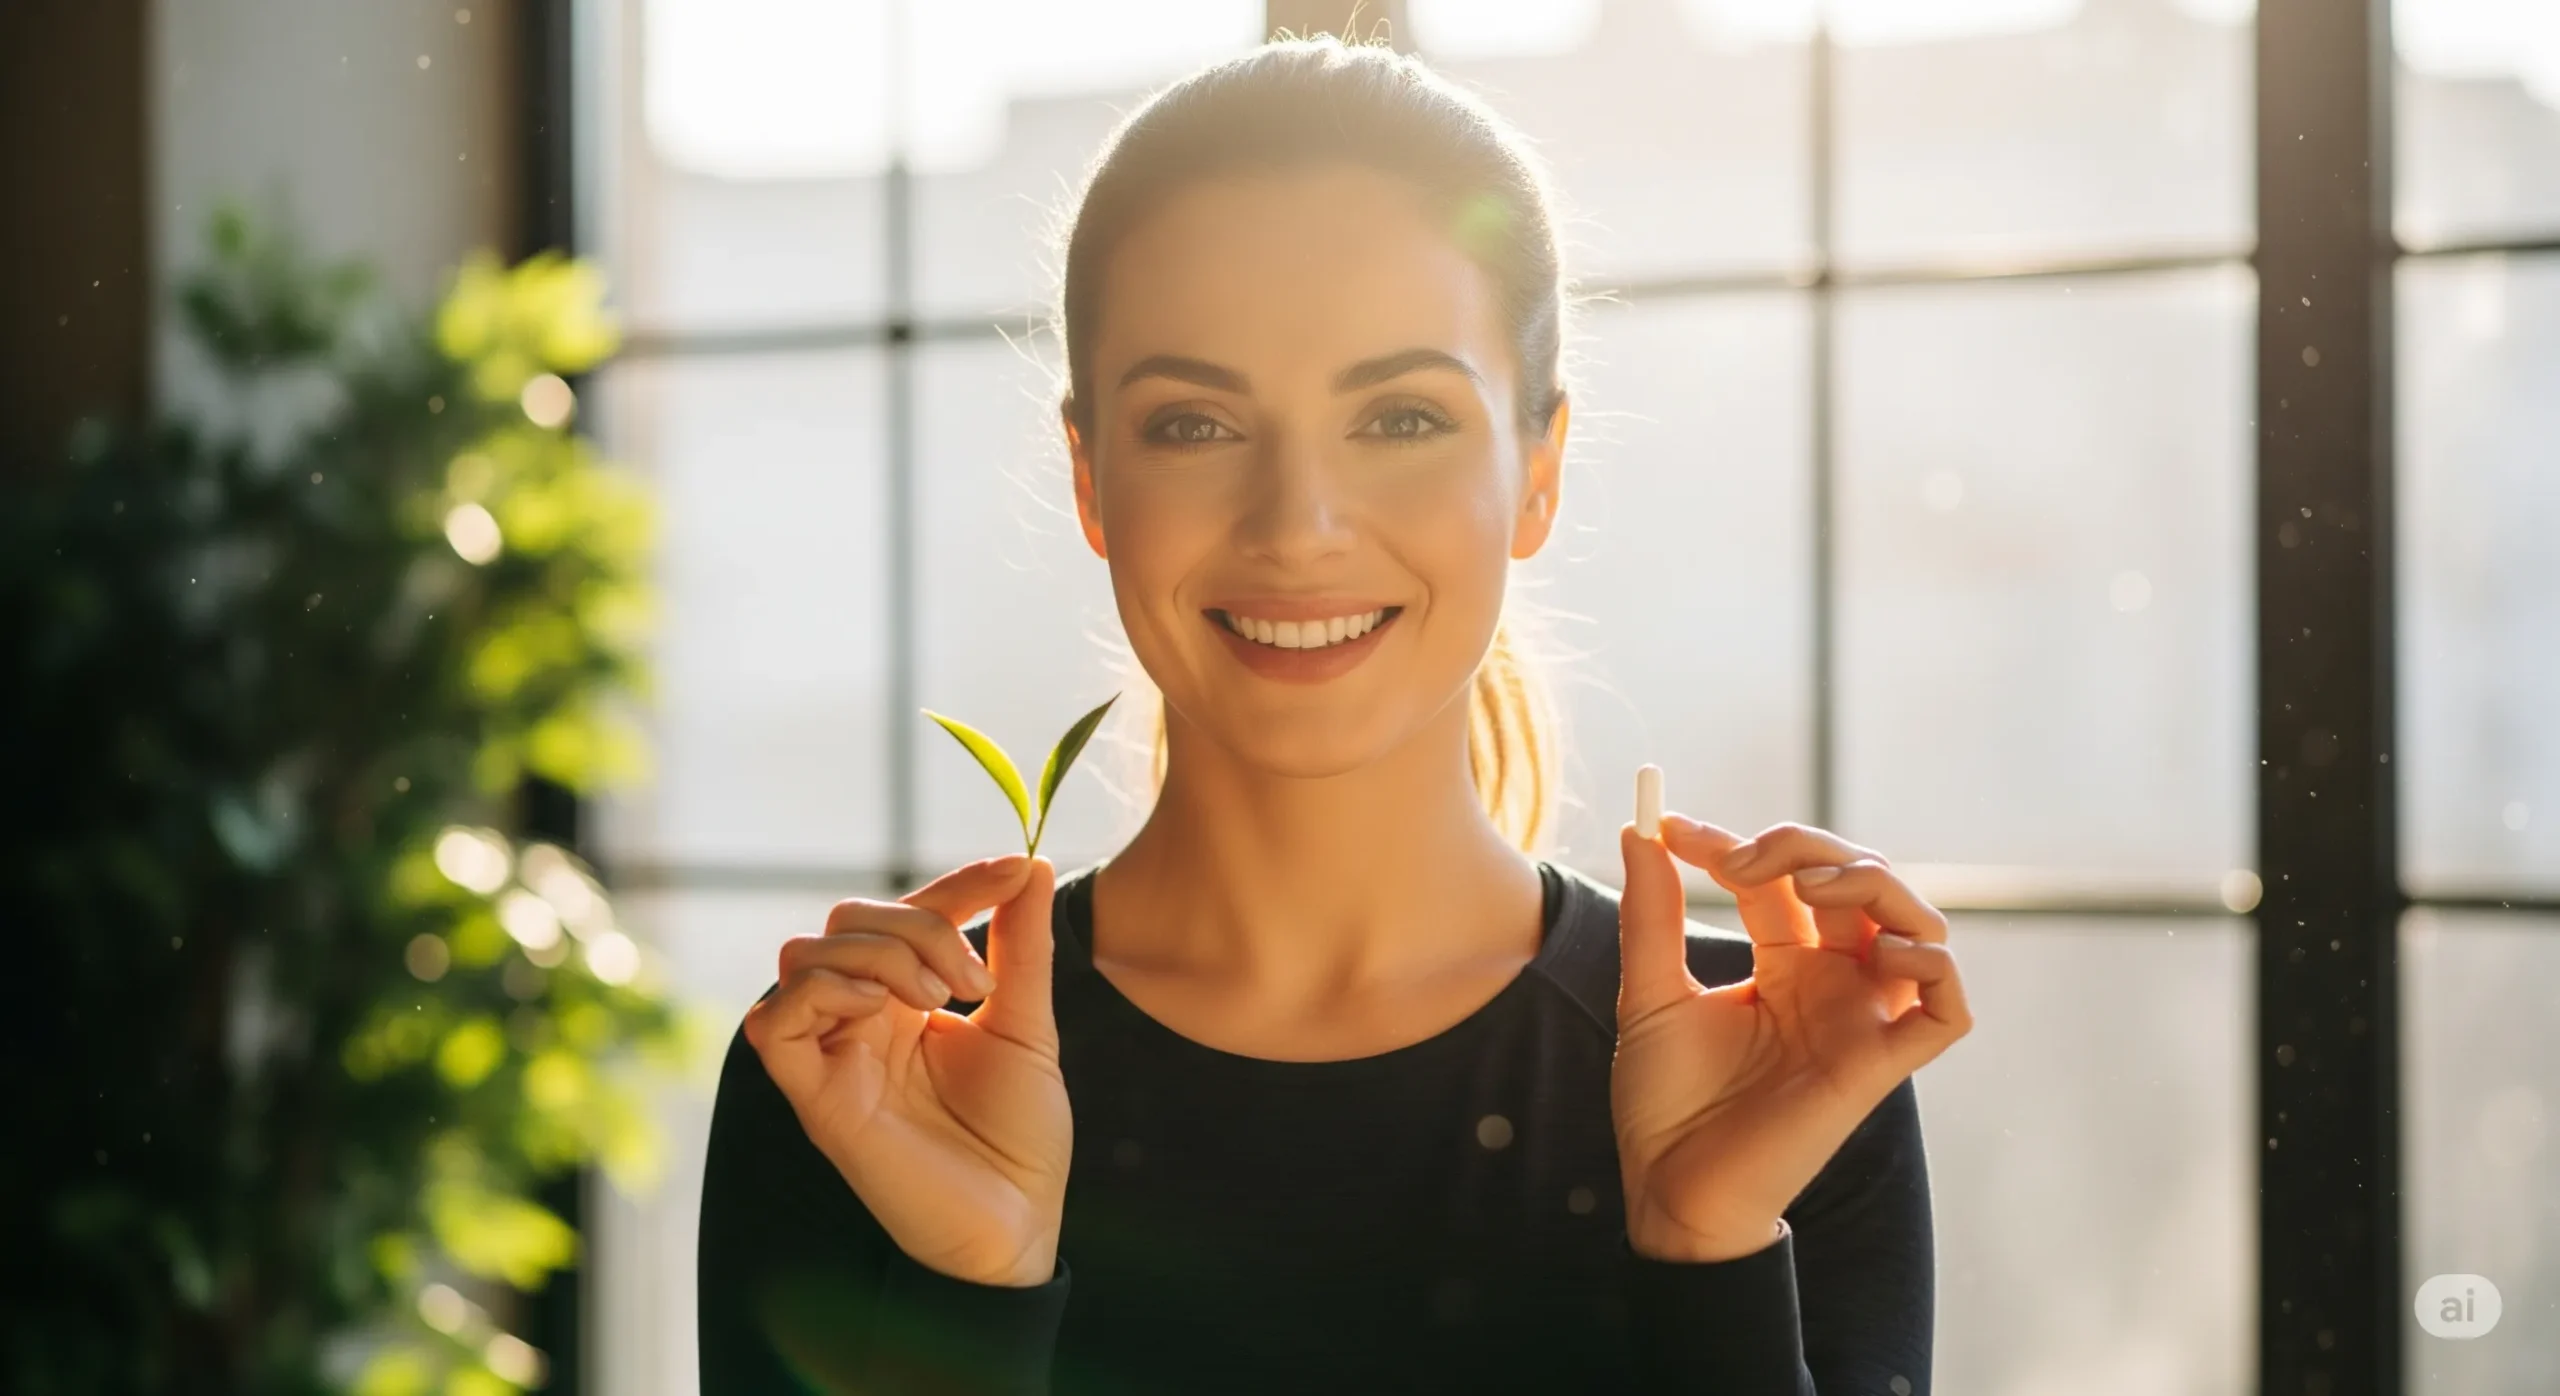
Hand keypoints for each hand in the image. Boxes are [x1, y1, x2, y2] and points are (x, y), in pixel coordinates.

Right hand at [743, 854, 1069, 1287]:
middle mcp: (861, 1020)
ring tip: (940, 1000)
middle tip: (974, 981)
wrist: (1017, 1224)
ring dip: (880, 956)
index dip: (957, 883)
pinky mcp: (814, 1097)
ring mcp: (833, 1055)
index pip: (908, 913)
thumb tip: (1029, 864)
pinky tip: (883, 1010)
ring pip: (805, 954)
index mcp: (908, 1000)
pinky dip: (823, 992)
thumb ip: (1021, 947)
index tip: (1015, 868)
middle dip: (918, 925)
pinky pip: (773, 1020)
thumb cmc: (1019, 1138)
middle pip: (847, 920)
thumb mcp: (1028, 1025)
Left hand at [1613, 817, 1971, 1262]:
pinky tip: (1880, 950)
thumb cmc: (1666, 1103)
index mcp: (1784, 965)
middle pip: (1859, 881)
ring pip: (1918, 924)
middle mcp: (1833, 984)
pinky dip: (1932, 966)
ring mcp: (1860, 1020)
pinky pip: (1945, 1008)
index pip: (1782, 877)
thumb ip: (1652, 914)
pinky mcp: (1880, 1065)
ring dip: (1874, 882)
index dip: (1734, 842)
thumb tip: (1639, 831)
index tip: (1670, 828)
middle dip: (1805, 845)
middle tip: (1737, 857)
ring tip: (1809, 886)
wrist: (1671, 1189)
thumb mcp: (1650, 993)